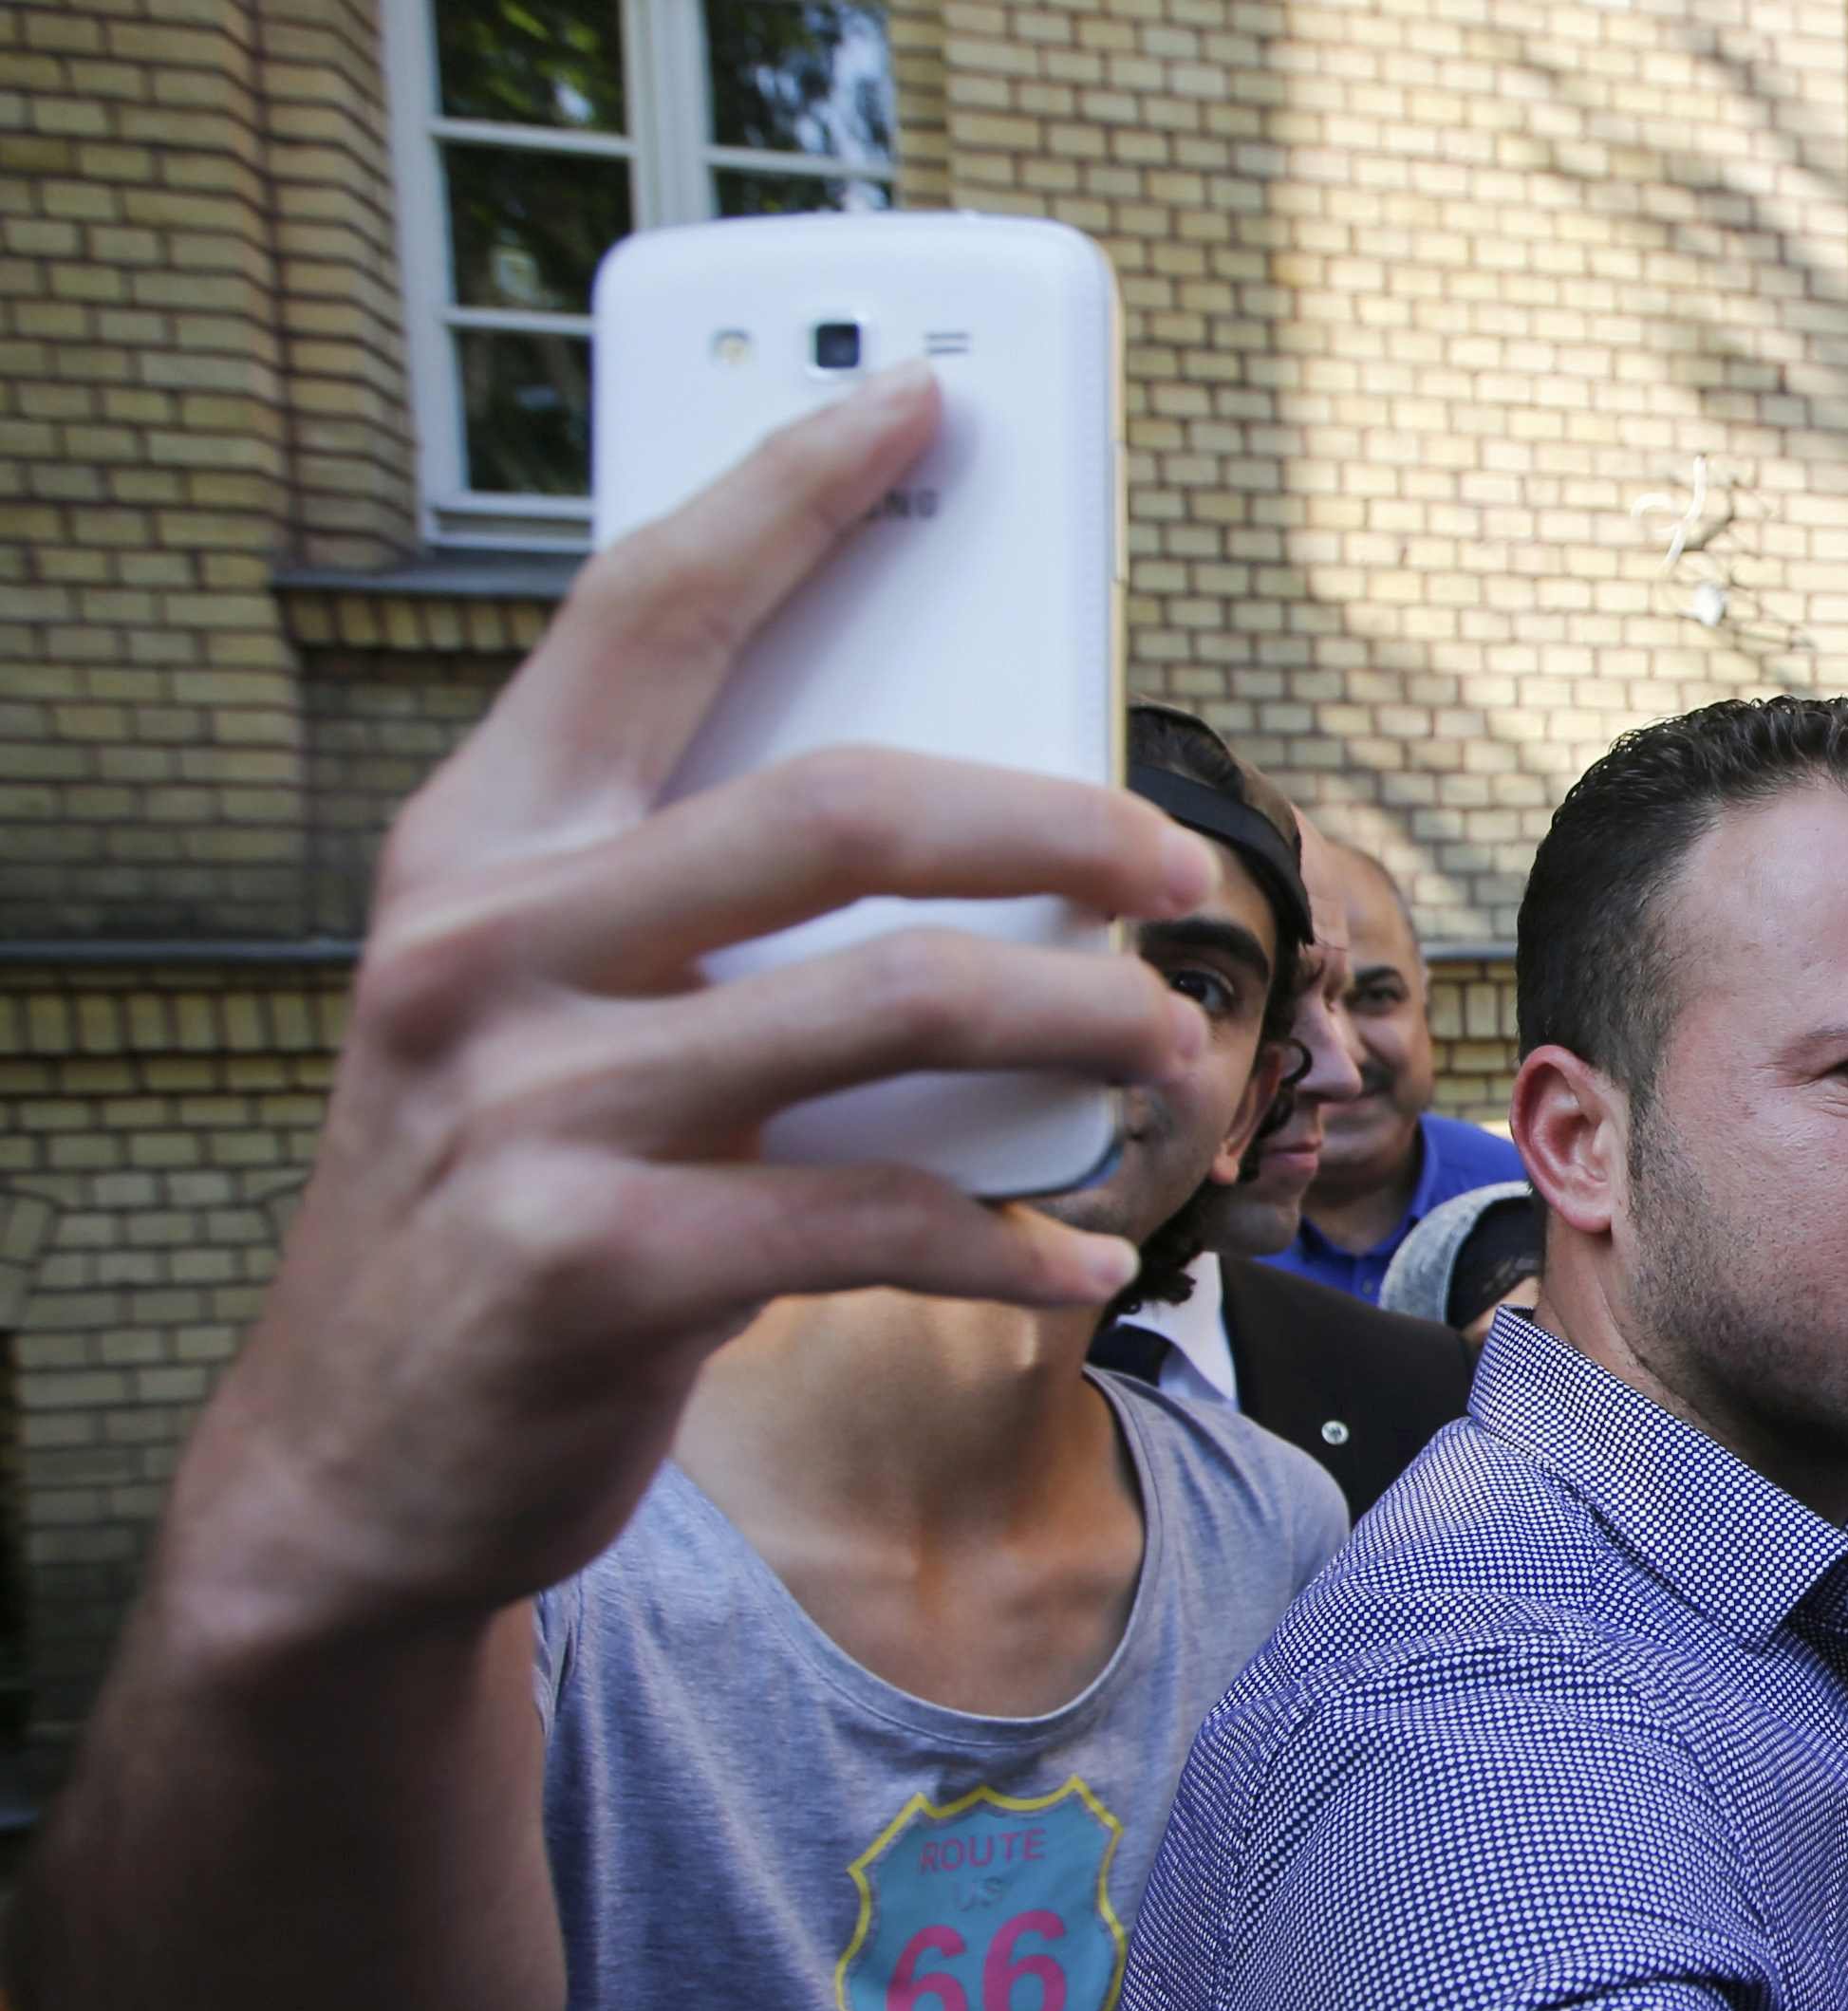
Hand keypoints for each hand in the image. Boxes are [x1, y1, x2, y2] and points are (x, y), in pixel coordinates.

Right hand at [181, 368, 1213, 1647]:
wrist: (357, 1454)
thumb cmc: (507, 1195)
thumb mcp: (547, 1009)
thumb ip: (694, 906)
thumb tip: (970, 816)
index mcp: (481, 845)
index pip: (649, 610)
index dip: (792, 490)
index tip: (926, 402)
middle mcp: (488, 948)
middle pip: (840, 803)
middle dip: (1050, 818)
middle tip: (1172, 866)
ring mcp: (537, 1105)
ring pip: (900, 1003)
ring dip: (1081, 1027)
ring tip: (1165, 1054)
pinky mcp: (601, 1263)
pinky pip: (883, 1215)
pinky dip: (1016, 1235)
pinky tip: (1082, 1251)